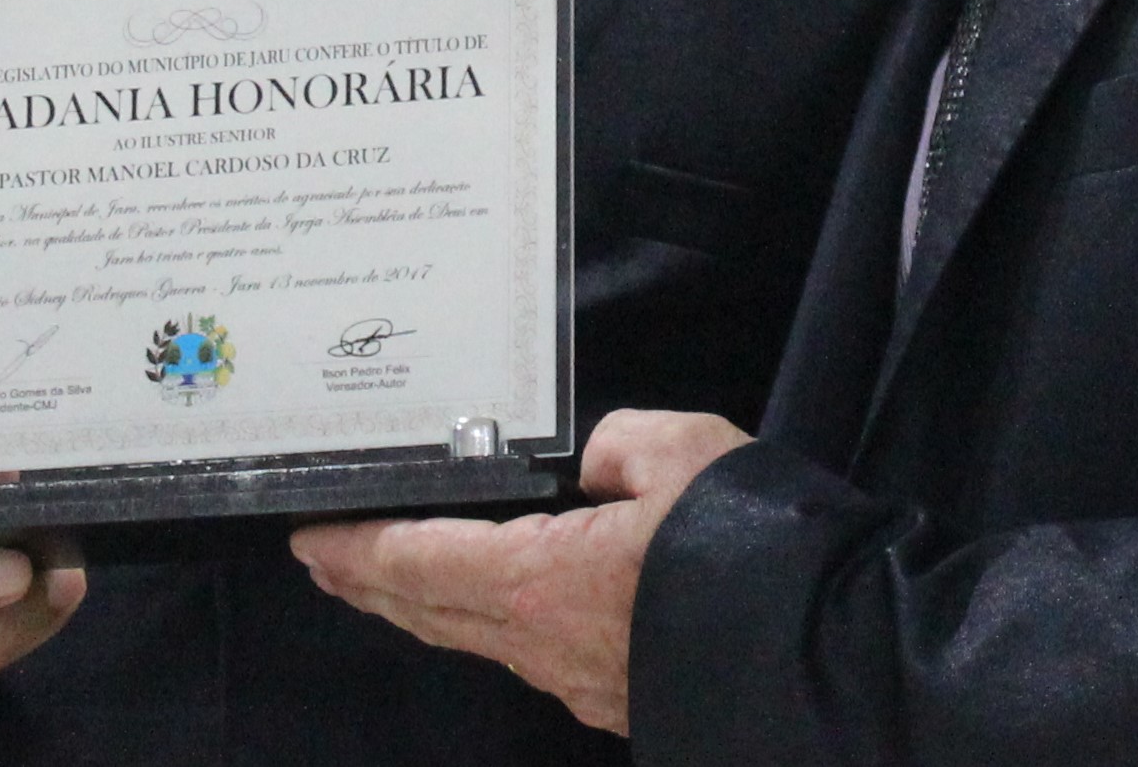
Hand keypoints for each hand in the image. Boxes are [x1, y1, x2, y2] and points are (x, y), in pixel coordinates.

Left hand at [291, 409, 751, 734]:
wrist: (826, 653)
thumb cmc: (747, 550)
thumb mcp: (678, 449)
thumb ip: (614, 443)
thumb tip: (590, 467)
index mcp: (536, 582)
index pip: (419, 560)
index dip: (360, 548)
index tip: (312, 536)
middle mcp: (540, 644)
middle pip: (429, 611)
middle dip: (370, 583)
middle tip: (325, 560)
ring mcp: (578, 680)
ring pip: (474, 639)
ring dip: (421, 608)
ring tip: (390, 582)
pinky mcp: (617, 695)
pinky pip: (524, 655)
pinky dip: (481, 626)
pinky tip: (491, 612)